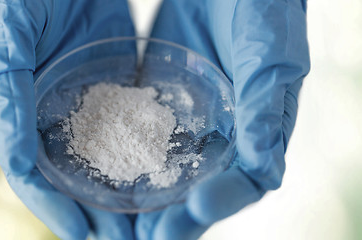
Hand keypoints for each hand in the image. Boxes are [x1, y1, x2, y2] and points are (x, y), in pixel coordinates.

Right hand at [0, 1, 136, 238]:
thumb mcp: (8, 32)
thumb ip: (7, 91)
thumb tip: (15, 158)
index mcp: (19, 108)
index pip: (32, 171)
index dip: (53, 205)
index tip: (82, 233)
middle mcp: (52, 113)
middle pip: (72, 175)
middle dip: (96, 211)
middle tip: (125, 239)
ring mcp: (87, 101)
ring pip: (104, 158)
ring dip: (123, 192)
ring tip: (149, 222)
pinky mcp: (116, 85)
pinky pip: (131, 125)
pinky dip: (144, 154)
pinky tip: (164, 174)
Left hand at [136, 0, 309, 238]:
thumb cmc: (262, 5)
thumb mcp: (269, 50)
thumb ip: (266, 104)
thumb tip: (265, 167)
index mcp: (261, 126)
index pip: (247, 178)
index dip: (223, 201)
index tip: (191, 211)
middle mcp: (224, 131)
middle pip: (203, 185)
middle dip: (176, 216)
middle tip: (146, 238)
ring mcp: (189, 119)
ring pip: (169, 169)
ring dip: (147, 199)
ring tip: (118, 225)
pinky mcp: (158, 101)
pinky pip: (140, 135)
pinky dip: (124, 159)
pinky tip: (100, 174)